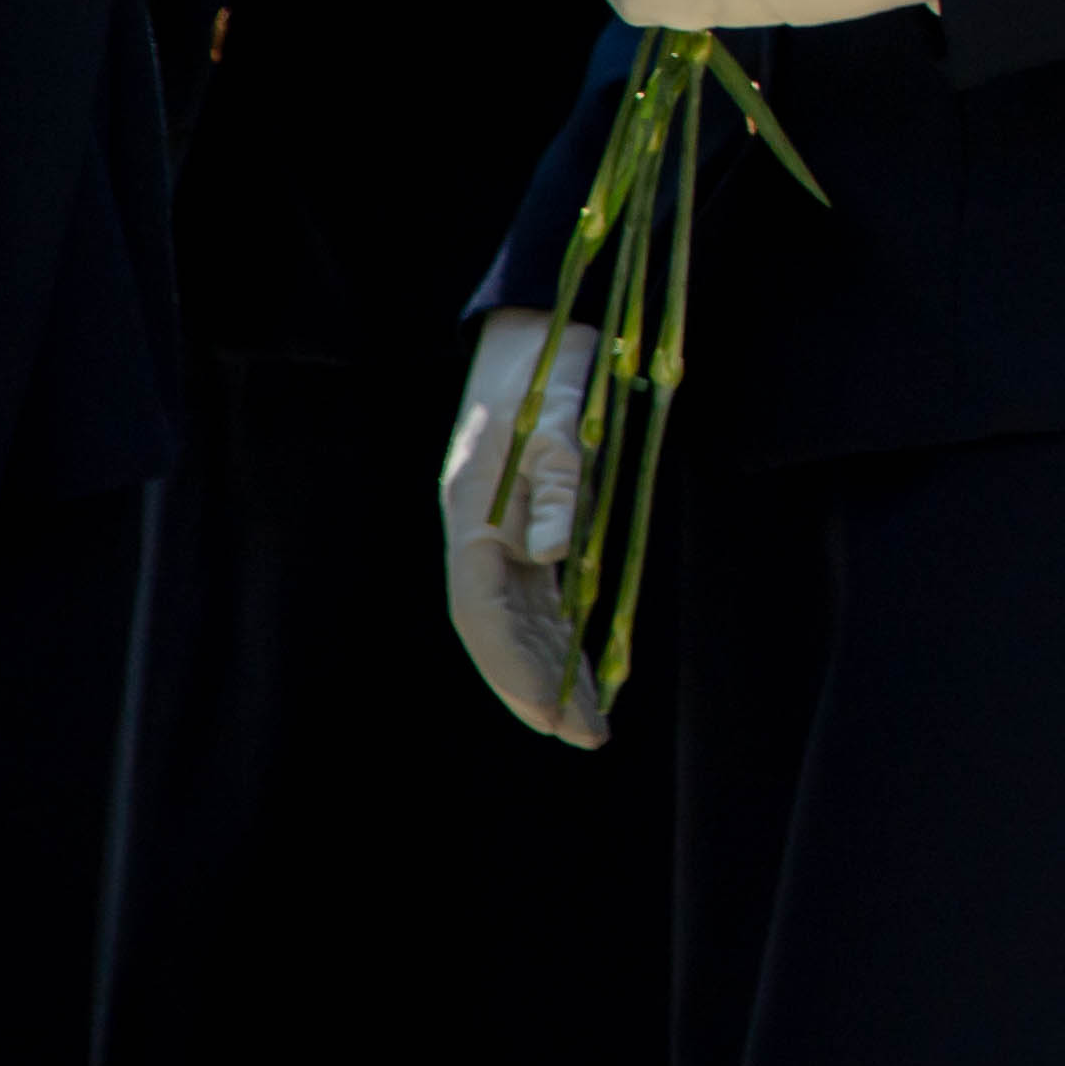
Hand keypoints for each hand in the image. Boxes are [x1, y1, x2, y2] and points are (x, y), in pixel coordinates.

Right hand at [439, 308, 612, 749]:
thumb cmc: (548, 368)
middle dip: (539, 687)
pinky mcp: (526, 523)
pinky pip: (540, 594)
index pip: (484, 618)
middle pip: (501, 632)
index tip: (554, 716)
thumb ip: (556, 484)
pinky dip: (561, 632)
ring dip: (552, 669)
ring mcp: (499, 532)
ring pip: (521, 619)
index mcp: (472, 517)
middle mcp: (479, 535)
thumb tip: (552, 554)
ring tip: (592, 720)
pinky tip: (584, 663)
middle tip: (587, 736)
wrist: (537, 328)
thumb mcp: (559, 416)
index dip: (515, 672)